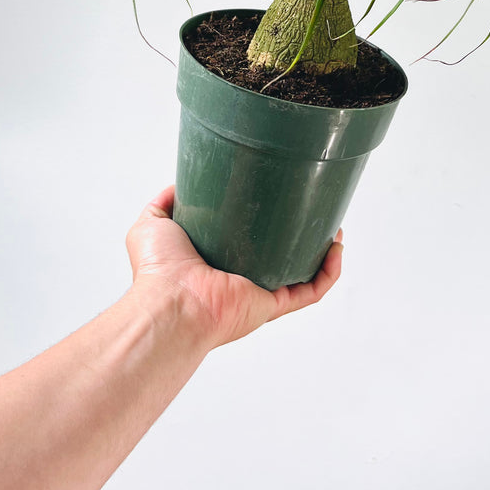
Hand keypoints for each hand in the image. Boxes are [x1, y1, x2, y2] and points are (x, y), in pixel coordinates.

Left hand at [125, 185, 342, 348]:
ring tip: (334, 227)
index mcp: (217, 262)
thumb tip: (178, 184)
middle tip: (312, 210)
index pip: (247, 242)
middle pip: (280, 256)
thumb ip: (163, 202)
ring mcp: (259, 293)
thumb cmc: (158, 270)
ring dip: (322, 252)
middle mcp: (241, 279)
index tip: (279, 198)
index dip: (266, 222)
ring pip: (302, 273)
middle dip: (300, 236)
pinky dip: (329, 274)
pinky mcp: (272, 304)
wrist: (172, 302)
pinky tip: (336, 249)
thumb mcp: (152, 222)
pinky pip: (310, 291)